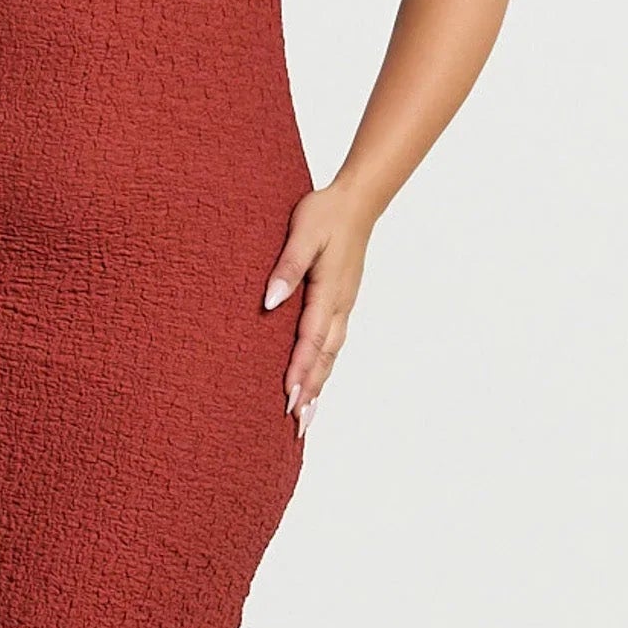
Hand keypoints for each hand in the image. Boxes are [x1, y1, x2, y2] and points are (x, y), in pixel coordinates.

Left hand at [262, 182, 375, 434]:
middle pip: (325, 357)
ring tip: (306, 417)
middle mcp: (340, 305)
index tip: (289, 398)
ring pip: (331, 355)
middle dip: (311, 391)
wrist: (357, 202)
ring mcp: (344, 306)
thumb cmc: (325, 214)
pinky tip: (316, 383)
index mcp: (329, 291)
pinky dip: (324, 369)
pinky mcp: (342, 304)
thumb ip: (287, 267)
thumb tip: (270, 301)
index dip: (300, 370)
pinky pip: (333, 344)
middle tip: (298, 424)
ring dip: (319, 386)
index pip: (311, 339)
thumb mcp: (302, 233)